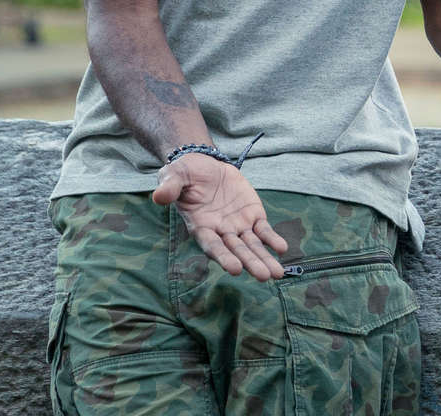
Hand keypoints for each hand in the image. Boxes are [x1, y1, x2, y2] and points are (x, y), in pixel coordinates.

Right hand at [152, 154, 288, 280]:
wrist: (204, 164)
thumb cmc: (184, 174)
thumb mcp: (174, 175)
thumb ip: (170, 187)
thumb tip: (159, 196)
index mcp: (201, 226)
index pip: (213, 245)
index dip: (223, 257)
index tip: (235, 269)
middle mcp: (220, 231)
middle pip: (237, 250)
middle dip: (251, 263)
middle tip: (265, 276)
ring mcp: (238, 225)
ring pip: (252, 245)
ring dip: (264, 258)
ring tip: (277, 273)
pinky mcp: (252, 215)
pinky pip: (264, 230)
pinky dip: (273, 239)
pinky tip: (282, 249)